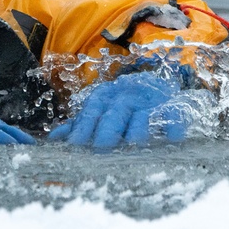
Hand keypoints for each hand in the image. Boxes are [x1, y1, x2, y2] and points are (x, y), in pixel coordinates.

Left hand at [48, 71, 197, 148]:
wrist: (156, 81)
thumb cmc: (121, 104)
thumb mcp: (99, 109)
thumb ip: (80, 123)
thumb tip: (55, 138)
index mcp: (105, 97)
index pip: (92, 112)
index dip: (84, 127)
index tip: (75, 144)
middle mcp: (127, 98)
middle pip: (116, 113)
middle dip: (109, 129)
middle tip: (101, 148)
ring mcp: (151, 102)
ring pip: (143, 114)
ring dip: (138, 128)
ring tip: (133, 143)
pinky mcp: (174, 107)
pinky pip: (174, 115)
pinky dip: (173, 127)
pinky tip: (171, 139)